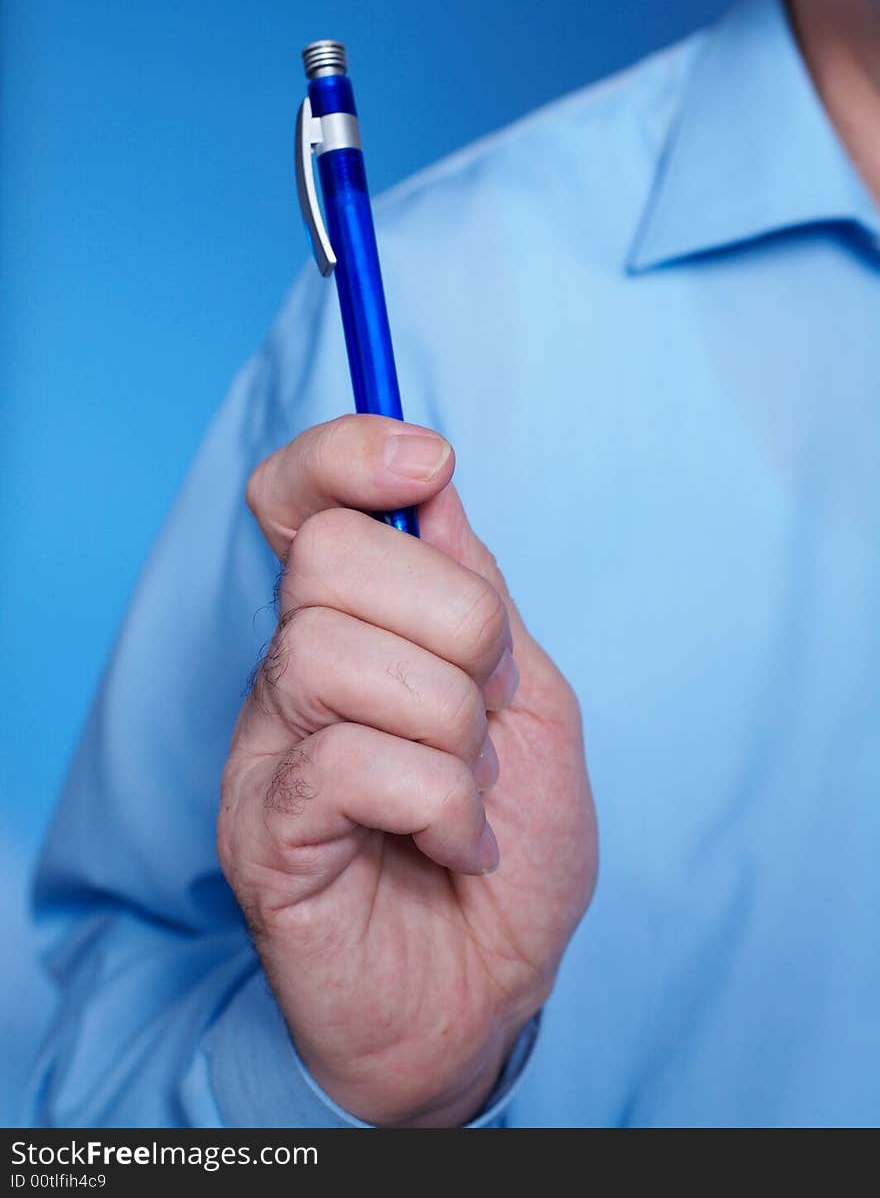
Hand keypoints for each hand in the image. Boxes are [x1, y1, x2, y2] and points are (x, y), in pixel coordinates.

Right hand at [218, 415, 596, 1125]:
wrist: (485, 995)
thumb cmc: (507, 850)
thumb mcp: (532, 704)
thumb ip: (480, 597)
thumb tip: (433, 487)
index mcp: (357, 627)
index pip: (300, 498)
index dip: (344, 453)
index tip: (425, 464)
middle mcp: (294, 670)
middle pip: (329, 557)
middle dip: (456, 624)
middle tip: (488, 710)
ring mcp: (270, 747)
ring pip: (337, 652)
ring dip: (452, 730)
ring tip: (469, 797)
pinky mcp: (265, 830)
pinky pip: (348, 758)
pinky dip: (438, 803)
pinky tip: (449, 844)